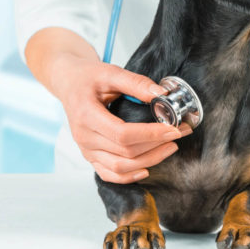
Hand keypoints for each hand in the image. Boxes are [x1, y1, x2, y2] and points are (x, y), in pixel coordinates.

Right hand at [52, 54, 190, 183]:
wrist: (69, 83)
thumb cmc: (89, 77)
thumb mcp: (111, 72)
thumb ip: (136, 83)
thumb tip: (162, 94)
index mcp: (87, 116)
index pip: (123, 134)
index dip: (151, 134)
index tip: (173, 129)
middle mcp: (84, 137)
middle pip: (125, 152)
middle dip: (157, 145)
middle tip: (180, 134)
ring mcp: (86, 149)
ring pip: (120, 167)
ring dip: (149, 160)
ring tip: (170, 147)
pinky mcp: (90, 155)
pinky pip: (109, 174)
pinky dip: (128, 176)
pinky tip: (147, 169)